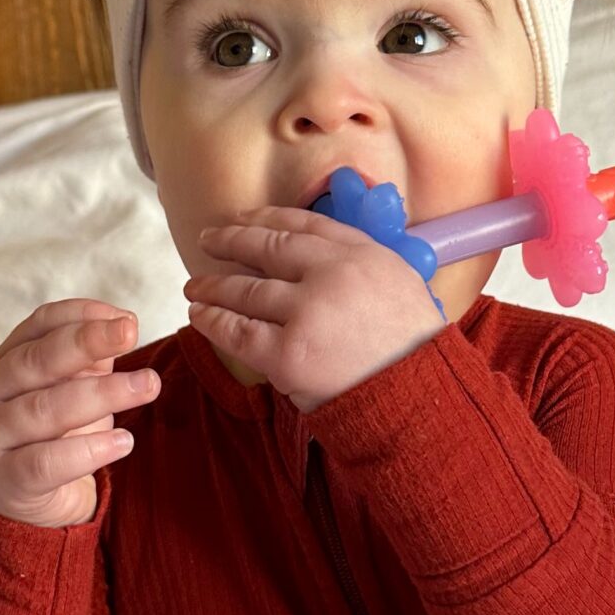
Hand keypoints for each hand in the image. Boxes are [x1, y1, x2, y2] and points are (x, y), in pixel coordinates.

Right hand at [0, 299, 158, 527]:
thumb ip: (89, 360)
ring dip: (102, 394)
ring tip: (148, 385)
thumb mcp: (70, 390)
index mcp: (2, 362)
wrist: (23, 506)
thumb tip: (122, 325)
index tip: (125, 318)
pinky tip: (125, 441)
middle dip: (86, 342)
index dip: (81, 316)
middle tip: (131, 333)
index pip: (38, 325)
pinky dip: (89, 450)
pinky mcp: (6, 480)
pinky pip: (46, 463)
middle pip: (36, 361)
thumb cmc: (50, 437)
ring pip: (44, 410)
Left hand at [183, 208, 444, 410]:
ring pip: (245, 291)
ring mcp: (305, 313)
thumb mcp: (399, 282)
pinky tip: (199, 317)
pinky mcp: (287, 354)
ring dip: (213, 286)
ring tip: (196, 287)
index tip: (240, 218)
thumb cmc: (412, 348)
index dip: (264, 218)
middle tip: (207, 241)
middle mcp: (329, 275)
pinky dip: (212, 322)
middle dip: (229, 242)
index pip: (301, 224)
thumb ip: (359, 261)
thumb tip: (315, 250)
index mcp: (360, 253)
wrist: (419, 396)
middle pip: (266, 248)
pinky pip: (237, 332)